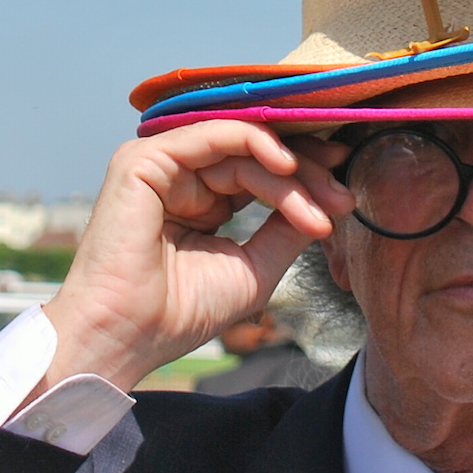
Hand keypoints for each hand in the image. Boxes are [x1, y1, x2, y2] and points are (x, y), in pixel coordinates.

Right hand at [38, 120, 352, 395]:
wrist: (126, 337)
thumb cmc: (179, 313)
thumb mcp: (253, 267)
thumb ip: (285, 228)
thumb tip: (328, 200)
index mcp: (200, 198)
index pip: (259, 171)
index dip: (305, 176)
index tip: (346, 192)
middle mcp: (180, 175)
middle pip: (256, 154)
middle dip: (308, 173)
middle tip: (343, 198)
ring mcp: (160, 164)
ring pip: (242, 147)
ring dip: (291, 171)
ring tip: (323, 202)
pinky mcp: (144, 160)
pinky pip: (212, 135)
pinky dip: (254, 143)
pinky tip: (287, 166)